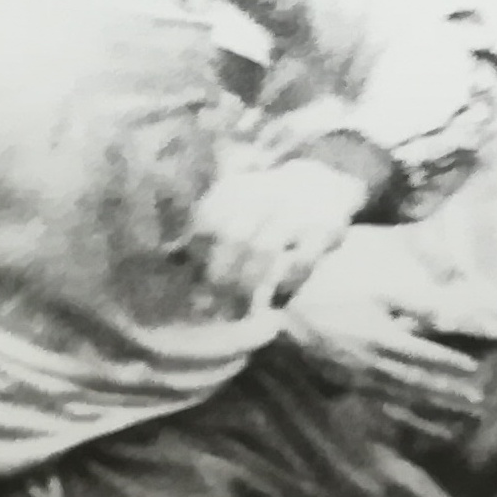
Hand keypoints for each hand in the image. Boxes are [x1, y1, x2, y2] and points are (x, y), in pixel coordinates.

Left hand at [191, 157, 368, 312]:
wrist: (324, 184)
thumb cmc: (267, 205)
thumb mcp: (236, 204)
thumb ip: (208, 229)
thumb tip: (172, 260)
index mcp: (237, 189)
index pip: (209, 221)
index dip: (198, 254)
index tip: (193, 281)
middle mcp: (265, 195)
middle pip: (234, 236)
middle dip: (220, 276)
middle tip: (212, 306)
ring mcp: (296, 211)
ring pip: (263, 250)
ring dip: (248, 286)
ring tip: (239, 312)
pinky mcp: (324, 229)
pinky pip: (301, 262)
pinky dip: (286, 286)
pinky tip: (276, 302)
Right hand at [282, 285, 485, 435]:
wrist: (292, 322)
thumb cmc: (338, 301)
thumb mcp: (376, 295)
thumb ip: (411, 305)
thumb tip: (443, 317)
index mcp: (381, 337)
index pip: (422, 353)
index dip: (448, 361)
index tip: (473, 369)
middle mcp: (374, 364)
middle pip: (419, 381)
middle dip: (449, 392)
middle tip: (477, 402)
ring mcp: (363, 380)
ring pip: (405, 398)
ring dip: (433, 408)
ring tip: (460, 418)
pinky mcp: (353, 389)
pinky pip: (386, 407)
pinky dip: (408, 419)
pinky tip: (426, 427)